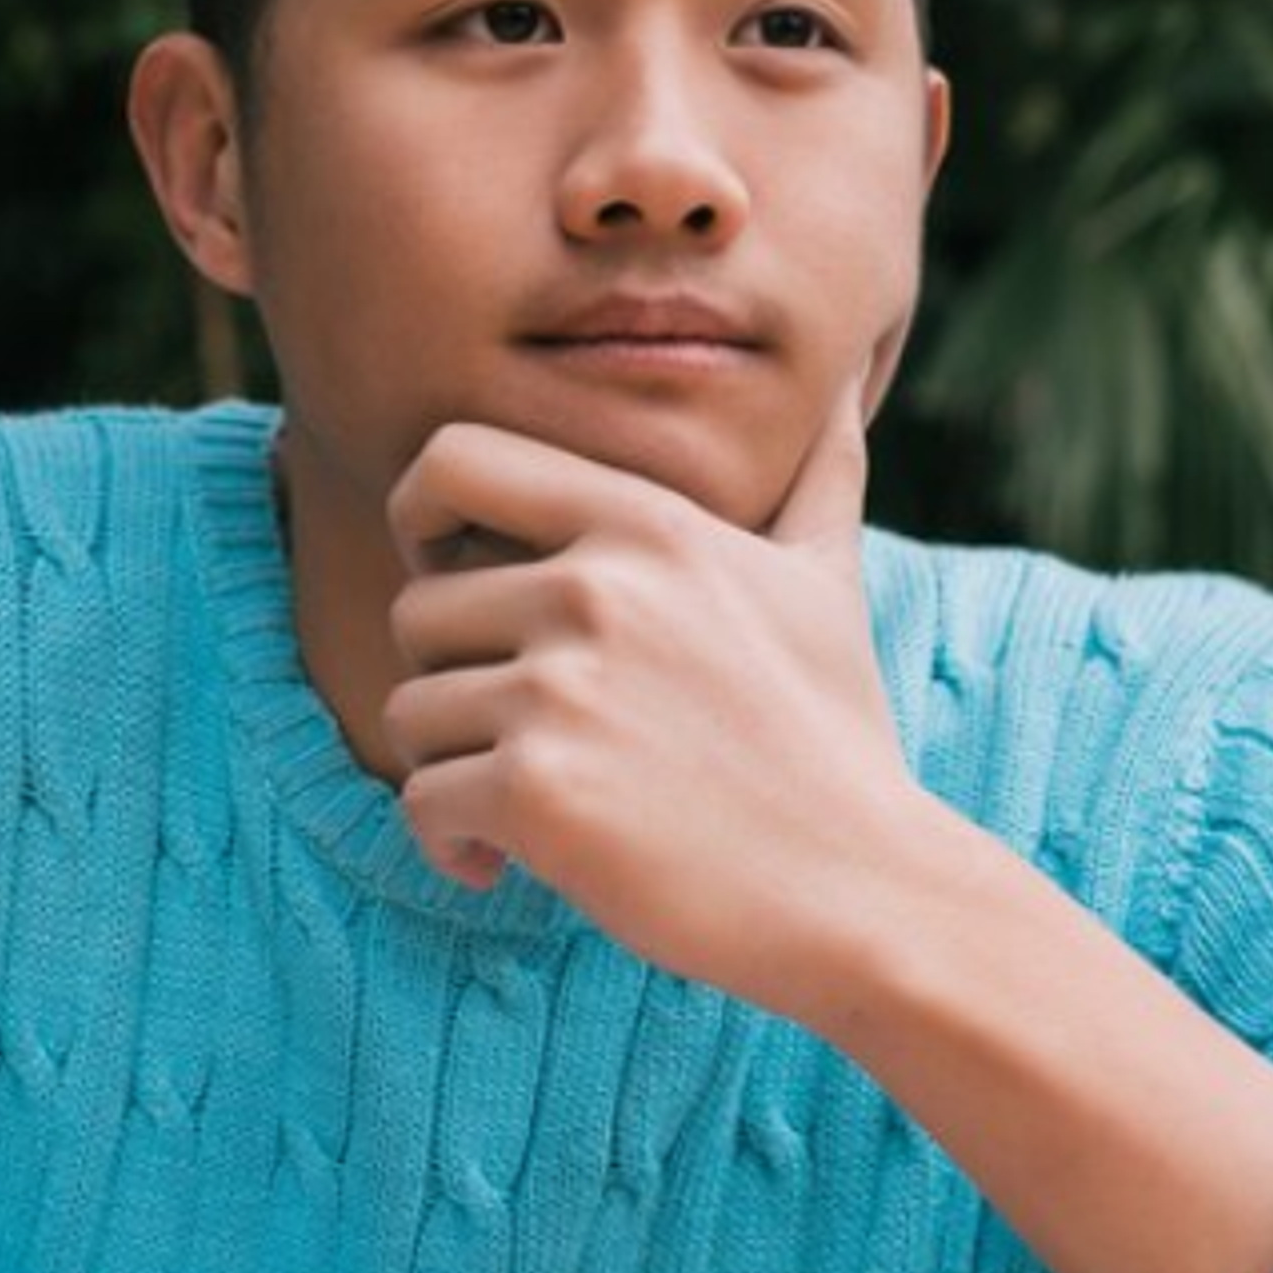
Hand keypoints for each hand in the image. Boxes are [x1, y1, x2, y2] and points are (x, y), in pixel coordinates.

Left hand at [378, 381, 916, 1011]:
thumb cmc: (836, 743)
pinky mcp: (536, 791)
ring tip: (534, 800)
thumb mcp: (826, 587)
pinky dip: (450, 844)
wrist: (864, 891)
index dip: (420, 520)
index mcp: (647, 525)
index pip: (450, 459)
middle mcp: (594, 590)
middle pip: (415, 610)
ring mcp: (561, 690)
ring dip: (453, 768)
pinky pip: (419, 803)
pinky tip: (511, 864)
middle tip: (521, 736)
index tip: (455, 586)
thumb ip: (816, 478)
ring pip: (409, 711)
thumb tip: (846, 380)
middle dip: (450, 682)